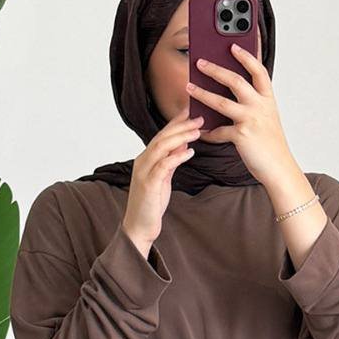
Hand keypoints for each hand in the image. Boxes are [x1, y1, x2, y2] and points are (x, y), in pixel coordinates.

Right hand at [122, 108, 203, 250]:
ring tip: (197, 131)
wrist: (139, 227)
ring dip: (181, 137)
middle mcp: (142, 162)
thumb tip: (183, 145)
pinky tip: (190, 152)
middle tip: (199, 118)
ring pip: (162, 147)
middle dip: (181, 125)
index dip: (176, 122)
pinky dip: (177, 156)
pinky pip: (164, 165)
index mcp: (145, 159)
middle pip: (162, 137)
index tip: (190, 111)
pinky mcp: (149, 184)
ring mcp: (144, 172)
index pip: (161, 135)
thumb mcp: (164, 179)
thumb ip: (171, 162)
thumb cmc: (151, 205)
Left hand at [185, 42, 296, 187]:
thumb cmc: (271, 145)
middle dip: (215, 69)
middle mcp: (260, 106)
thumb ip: (252, 106)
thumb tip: (228, 96)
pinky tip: (200, 131)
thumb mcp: (266, 119)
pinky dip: (208, 132)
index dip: (246, 57)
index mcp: (267, 100)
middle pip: (235, 81)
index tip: (233, 45)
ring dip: (203, 93)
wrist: (279, 169)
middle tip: (200, 62)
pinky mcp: (241, 136)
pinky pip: (219, 131)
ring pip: (222, 102)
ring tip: (189, 87)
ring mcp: (251, 120)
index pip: (258, 71)